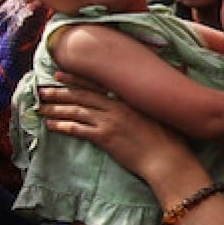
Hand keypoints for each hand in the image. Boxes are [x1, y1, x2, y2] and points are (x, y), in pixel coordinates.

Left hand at [37, 85, 189, 182]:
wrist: (168, 160)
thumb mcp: (169, 110)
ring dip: (55, 108)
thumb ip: (163, 90)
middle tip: (42, 90)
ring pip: (76, 111)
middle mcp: (116, 107)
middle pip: (81, 96)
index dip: (76, 78)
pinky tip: (50, 125)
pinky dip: (62, 126)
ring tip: (40, 107)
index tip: (60, 74)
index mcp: (129, 99)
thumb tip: (182, 65)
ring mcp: (109, 122)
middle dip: (59, 92)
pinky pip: (77, 129)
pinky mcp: (104, 138)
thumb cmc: (172, 139)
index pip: (97, 85)